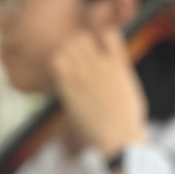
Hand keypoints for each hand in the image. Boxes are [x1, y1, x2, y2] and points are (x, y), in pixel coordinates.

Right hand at [51, 27, 147, 160]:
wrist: (118, 138)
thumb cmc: (95, 129)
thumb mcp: (72, 109)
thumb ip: (68, 89)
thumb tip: (67, 77)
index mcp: (65, 83)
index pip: (56, 55)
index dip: (63, 57)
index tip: (70, 64)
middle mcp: (79, 72)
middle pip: (69, 43)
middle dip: (75, 47)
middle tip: (85, 56)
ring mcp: (99, 67)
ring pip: (85, 37)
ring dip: (89, 41)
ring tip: (96, 51)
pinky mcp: (118, 66)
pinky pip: (111, 36)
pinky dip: (109, 35)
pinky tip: (110, 46)